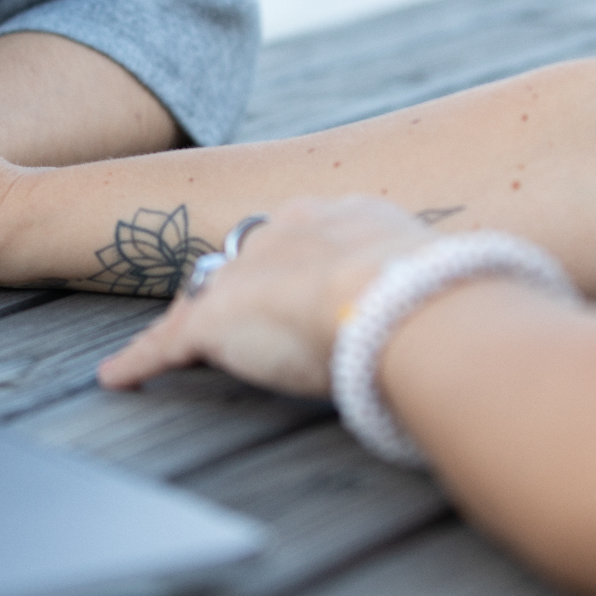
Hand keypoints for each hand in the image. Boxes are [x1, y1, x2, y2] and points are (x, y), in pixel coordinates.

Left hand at [97, 198, 437, 394]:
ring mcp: (244, 275)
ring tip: (171, 338)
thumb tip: (476, 321)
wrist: (400, 300)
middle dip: (237, 281)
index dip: (294, 263)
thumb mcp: (442, 281)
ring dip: (188, 318)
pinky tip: (118, 378)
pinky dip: (141, 361)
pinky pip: (166, 344)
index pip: (302, 238)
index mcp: (341, 217)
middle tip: (231, 305)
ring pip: (202, 296)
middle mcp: (284, 233)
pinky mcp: (213, 321)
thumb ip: (438, 295)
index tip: (297, 278)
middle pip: (244, 258)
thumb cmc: (440, 299)